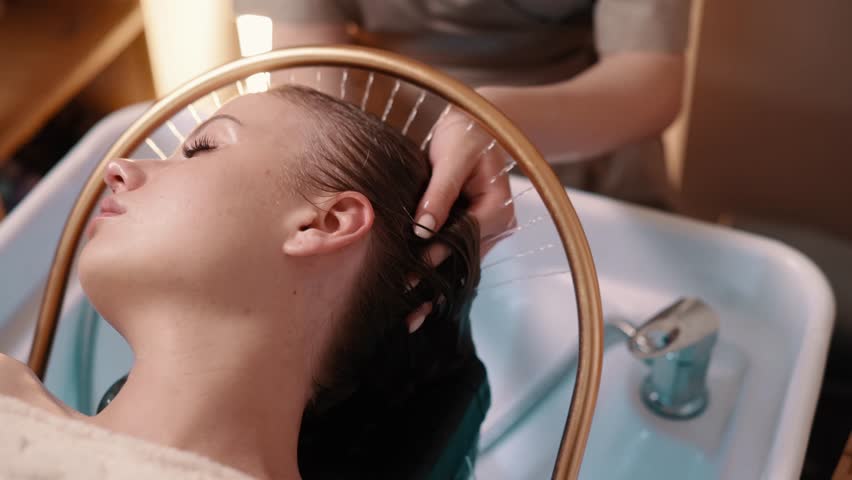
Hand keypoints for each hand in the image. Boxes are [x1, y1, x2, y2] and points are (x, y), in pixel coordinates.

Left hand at [405, 107, 514, 331]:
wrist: (480, 123)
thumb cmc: (466, 133)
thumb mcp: (453, 155)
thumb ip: (439, 192)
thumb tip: (422, 229)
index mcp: (497, 207)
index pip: (462, 239)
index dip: (435, 258)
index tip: (408, 276)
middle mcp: (498, 224)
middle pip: (463, 261)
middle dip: (435, 288)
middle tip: (407, 315)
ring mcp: (488, 230)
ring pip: (460, 264)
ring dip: (436, 287)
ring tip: (409, 316)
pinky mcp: (474, 230)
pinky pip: (456, 255)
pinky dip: (438, 272)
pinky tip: (419, 296)